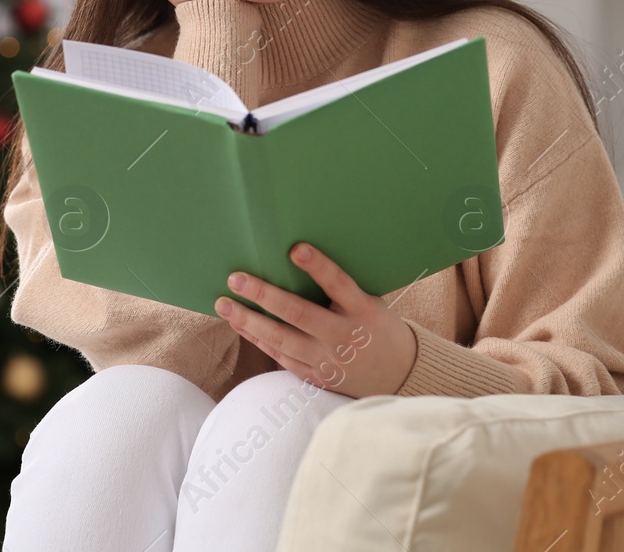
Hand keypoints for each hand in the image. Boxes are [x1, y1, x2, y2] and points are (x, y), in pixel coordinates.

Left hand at [214, 242, 416, 398]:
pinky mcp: (316, 375)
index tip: (295, 248)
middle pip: (298, 313)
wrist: (399, 375)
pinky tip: (239, 324)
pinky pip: (280, 357)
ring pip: (281, 339)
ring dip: (248, 320)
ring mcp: (327, 359)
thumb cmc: (378, 326)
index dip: (318, 266)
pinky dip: (257, 339)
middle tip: (236, 277)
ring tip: (224, 304)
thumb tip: (298, 257)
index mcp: (362, 310)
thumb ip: (341, 289)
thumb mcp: (371, 303)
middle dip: (263, 294)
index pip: (338, 284)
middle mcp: (343, 336)